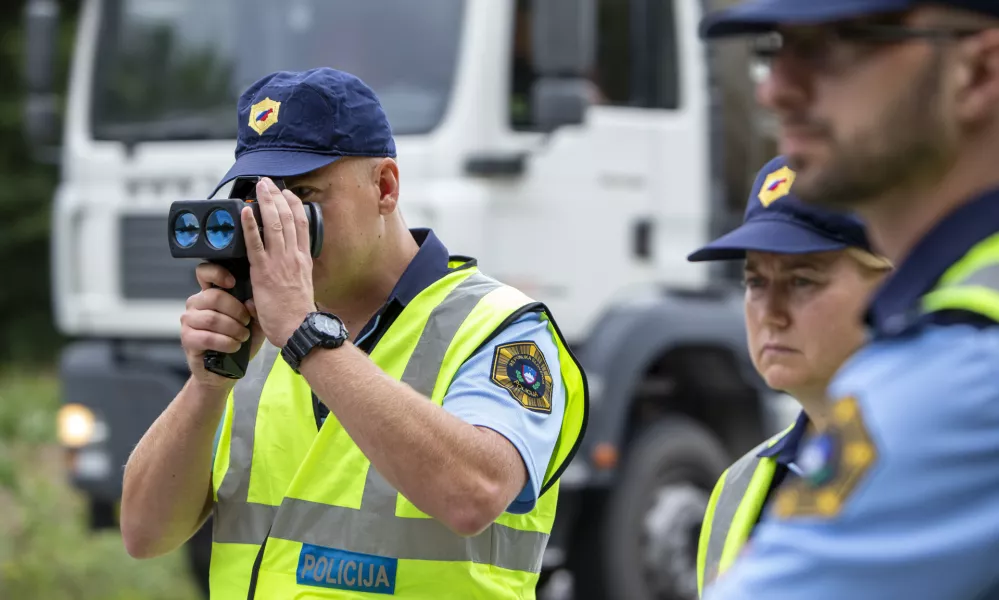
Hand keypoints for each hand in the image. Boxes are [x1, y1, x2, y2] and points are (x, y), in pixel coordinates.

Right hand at [180, 263, 264, 389]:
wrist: (226, 372)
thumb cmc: (239, 343)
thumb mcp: (254, 324)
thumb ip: (255, 310)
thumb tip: (250, 302)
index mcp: (210, 294)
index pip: (204, 272)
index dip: (217, 273)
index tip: (233, 283)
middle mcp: (196, 304)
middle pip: (214, 296)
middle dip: (236, 311)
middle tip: (246, 323)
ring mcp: (188, 321)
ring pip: (212, 318)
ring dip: (233, 329)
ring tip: (242, 337)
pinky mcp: (187, 339)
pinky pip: (207, 337)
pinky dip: (225, 342)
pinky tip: (234, 347)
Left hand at [240, 177, 315, 347]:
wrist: (299, 329)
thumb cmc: (298, 316)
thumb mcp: (300, 290)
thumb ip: (289, 278)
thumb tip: (277, 278)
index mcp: (303, 260)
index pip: (302, 226)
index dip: (295, 206)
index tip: (288, 194)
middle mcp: (293, 257)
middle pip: (288, 218)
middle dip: (277, 197)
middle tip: (268, 184)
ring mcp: (279, 262)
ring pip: (275, 224)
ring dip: (266, 202)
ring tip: (259, 187)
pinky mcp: (264, 272)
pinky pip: (255, 243)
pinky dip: (251, 225)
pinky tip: (246, 211)